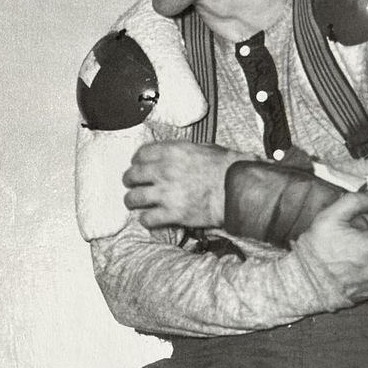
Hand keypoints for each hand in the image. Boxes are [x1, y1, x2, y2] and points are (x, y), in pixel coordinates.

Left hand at [123, 141, 251, 228]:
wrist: (238, 189)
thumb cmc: (227, 168)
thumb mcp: (205, 149)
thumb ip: (184, 151)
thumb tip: (176, 154)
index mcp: (172, 152)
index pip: (141, 154)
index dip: (137, 160)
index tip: (137, 164)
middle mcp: (165, 171)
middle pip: (132, 175)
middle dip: (129, 180)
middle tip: (131, 184)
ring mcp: (166, 193)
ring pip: (134, 198)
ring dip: (132, 201)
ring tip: (134, 203)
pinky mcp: (172, 213)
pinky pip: (147, 218)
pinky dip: (146, 219)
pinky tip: (149, 218)